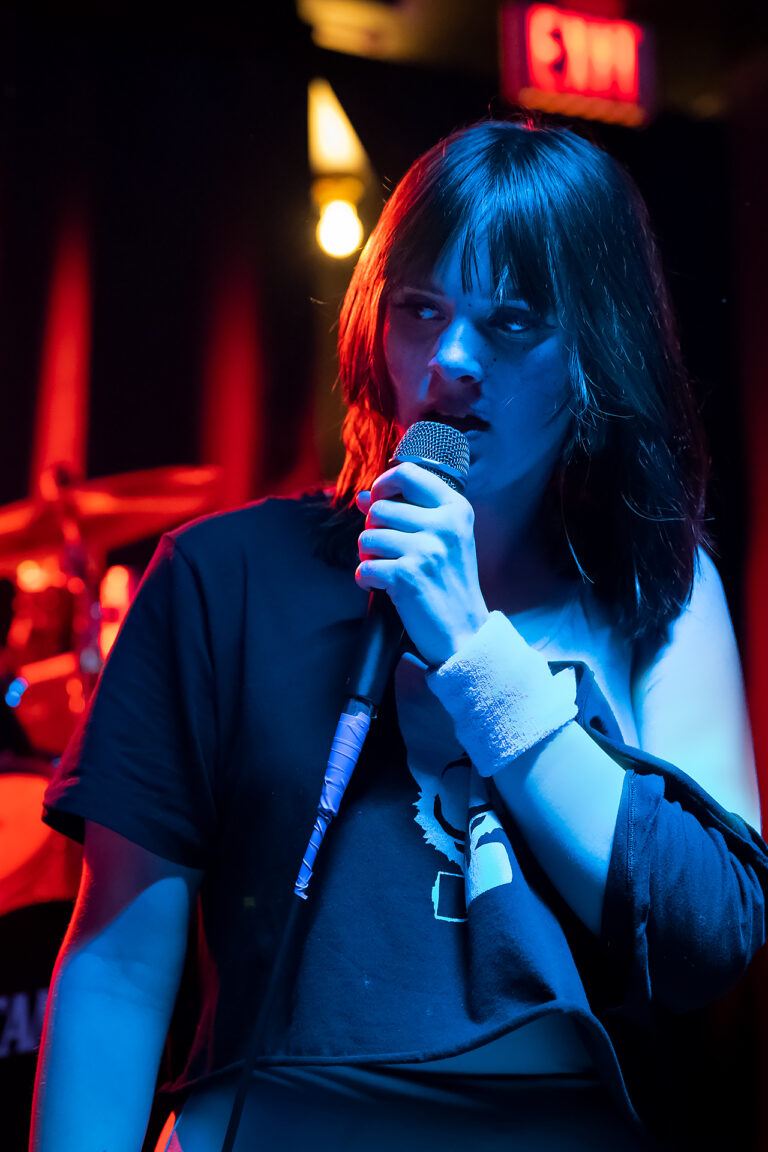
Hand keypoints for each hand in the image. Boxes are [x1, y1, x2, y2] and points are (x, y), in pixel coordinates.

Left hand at [355, 461, 489, 666]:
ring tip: (386, 569)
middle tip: (387, 551)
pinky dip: (366, 579)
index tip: (378, 500)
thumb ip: (405, 513)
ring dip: (368, 556)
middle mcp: (444, 525)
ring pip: (367, 537)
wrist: (465, 632)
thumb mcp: (442, 540)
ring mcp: (426, 550)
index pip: (408, 473)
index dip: (383, 485)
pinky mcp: (407, 575)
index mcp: (456, 509)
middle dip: (373, 530)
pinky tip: (381, 587)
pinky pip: (365, 567)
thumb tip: (363, 497)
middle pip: (379, 509)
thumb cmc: (450, 584)